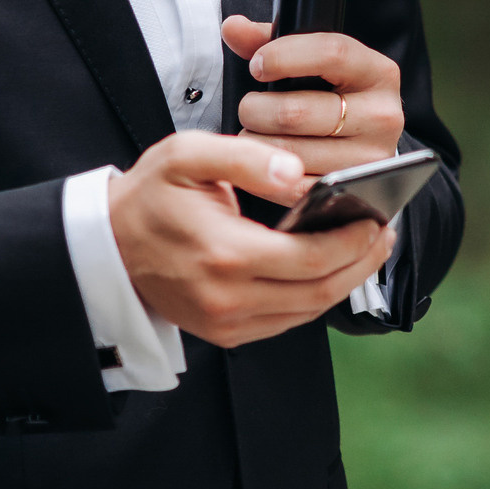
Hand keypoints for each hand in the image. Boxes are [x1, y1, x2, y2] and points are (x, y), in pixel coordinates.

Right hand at [107, 131, 394, 347]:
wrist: (104, 245)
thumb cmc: (150, 195)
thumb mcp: (189, 155)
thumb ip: (249, 158)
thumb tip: (300, 176)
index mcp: (226, 254)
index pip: (313, 257)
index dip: (354, 241)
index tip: (378, 216)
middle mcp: (230, 299)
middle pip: (320, 290)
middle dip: (361, 261)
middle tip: (385, 233)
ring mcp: (227, 322)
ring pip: (308, 310)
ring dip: (344, 280)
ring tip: (368, 248)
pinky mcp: (225, 333)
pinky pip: (286, 320)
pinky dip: (315, 296)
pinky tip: (330, 268)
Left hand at [221, 16, 406, 177]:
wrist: (364, 146)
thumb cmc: (333, 98)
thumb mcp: (314, 66)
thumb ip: (270, 42)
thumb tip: (232, 27)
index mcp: (378, 73)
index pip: (332, 52)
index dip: (285, 56)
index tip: (257, 65)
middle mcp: (382, 115)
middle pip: (298, 110)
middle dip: (256, 109)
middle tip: (249, 108)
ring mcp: (369, 157)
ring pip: (289, 149)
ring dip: (257, 143)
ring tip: (256, 134)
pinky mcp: (350, 190)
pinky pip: (291, 185)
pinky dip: (267, 172)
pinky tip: (263, 160)